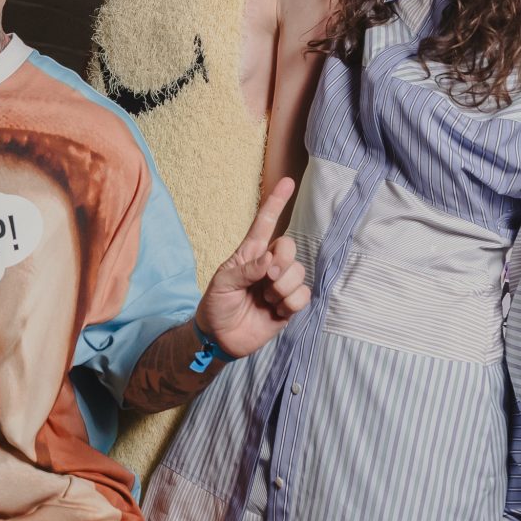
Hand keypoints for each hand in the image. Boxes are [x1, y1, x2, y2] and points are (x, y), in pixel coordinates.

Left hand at [196, 178, 308, 358]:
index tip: (287, 182)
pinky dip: (291, 303)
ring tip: (265, 299)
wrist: (220, 337)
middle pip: (289, 247)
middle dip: (282, 261)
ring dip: (282, 287)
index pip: (265, 223)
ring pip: (298, 272)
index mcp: (250, 254)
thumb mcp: (222, 284)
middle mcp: (268, 265)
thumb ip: (246, 270)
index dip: (276, 202)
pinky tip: (276, 310)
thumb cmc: (216, 305)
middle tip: (268, 278)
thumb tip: (269, 260)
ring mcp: (280, 285)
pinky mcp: (288, 305)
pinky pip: (304, 295)